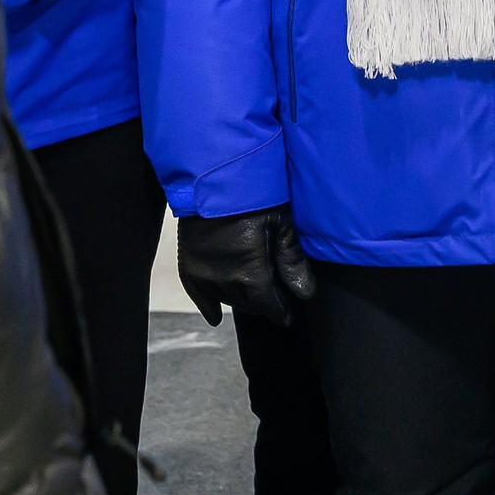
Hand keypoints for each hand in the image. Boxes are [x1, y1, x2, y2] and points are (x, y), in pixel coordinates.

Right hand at [177, 206, 316, 326]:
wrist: (213, 178)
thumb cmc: (254, 196)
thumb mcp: (281, 225)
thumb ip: (292, 262)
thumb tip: (306, 294)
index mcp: (250, 275)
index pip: (269, 306)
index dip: (280, 312)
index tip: (287, 316)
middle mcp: (225, 282)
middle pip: (249, 304)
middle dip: (263, 304)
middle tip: (274, 300)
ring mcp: (203, 275)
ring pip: (227, 300)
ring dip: (241, 300)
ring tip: (252, 297)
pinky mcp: (188, 265)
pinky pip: (197, 295)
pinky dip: (208, 305)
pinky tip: (215, 316)